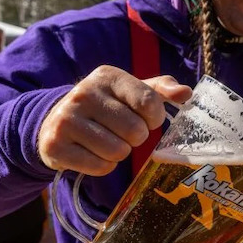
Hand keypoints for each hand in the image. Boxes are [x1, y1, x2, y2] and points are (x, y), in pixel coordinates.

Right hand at [37, 66, 191, 174]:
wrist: (55, 123)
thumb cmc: (106, 107)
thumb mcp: (131, 91)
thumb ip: (161, 90)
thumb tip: (186, 93)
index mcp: (107, 76)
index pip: (148, 102)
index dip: (154, 118)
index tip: (146, 119)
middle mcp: (83, 94)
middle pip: (135, 131)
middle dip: (136, 138)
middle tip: (122, 133)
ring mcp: (66, 119)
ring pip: (118, 151)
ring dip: (119, 153)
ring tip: (106, 142)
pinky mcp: (55, 145)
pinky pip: (100, 167)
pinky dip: (103, 166)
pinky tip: (92, 153)